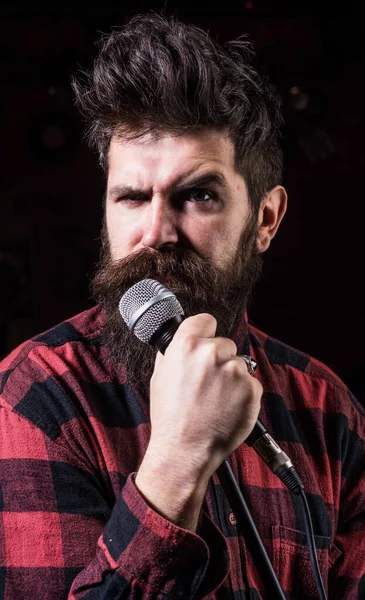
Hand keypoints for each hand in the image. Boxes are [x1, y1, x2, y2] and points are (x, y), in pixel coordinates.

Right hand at [147, 313, 261, 480]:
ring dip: (231, 378)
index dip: (205, 332)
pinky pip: (250, 383)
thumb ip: (172, 354)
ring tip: (215, 400)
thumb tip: (178, 342)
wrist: (185, 450)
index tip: (206, 342)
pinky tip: (226, 408)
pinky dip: (242, 394)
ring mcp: (234, 371)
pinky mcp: (252, 389)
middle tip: (207, 384)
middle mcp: (212, 353)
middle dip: (218, 360)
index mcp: (187, 345)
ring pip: (239, 364)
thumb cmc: (170, 418)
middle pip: (224, 344)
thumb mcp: (159, 377)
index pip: (206, 320)